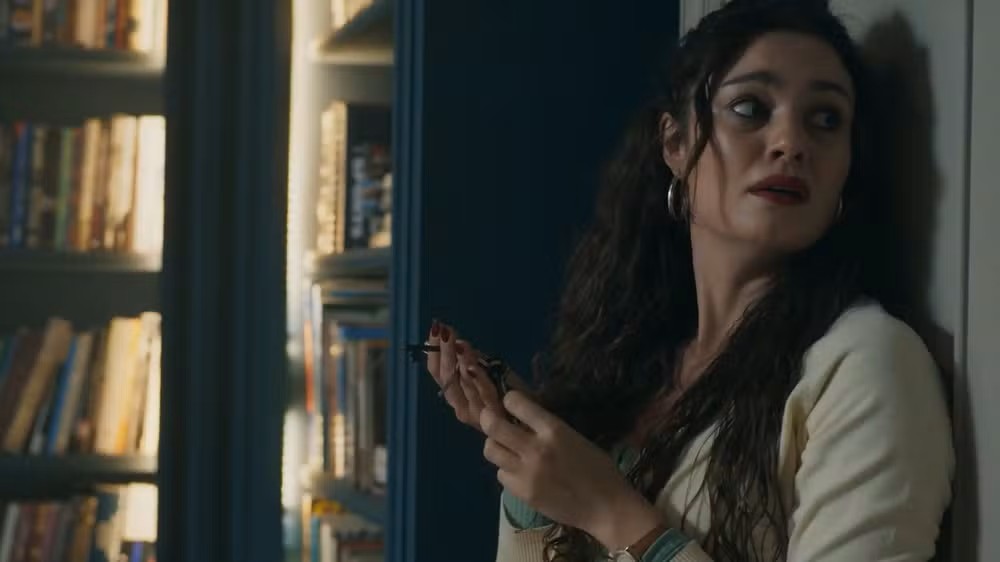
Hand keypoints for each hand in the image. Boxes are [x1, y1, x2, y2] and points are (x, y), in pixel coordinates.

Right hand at [423, 320, 527, 431]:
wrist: (531, 419)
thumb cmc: (506, 392)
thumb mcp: (486, 371)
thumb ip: (470, 358)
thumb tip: (453, 339)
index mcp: (455, 394)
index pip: (437, 372)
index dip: (434, 350)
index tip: (436, 329)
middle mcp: (460, 405)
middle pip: (447, 377)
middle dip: (444, 352)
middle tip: (444, 331)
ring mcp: (476, 412)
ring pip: (463, 384)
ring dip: (459, 361)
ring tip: (457, 343)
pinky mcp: (494, 413)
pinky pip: (484, 392)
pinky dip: (477, 378)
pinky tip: (472, 365)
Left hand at [480, 391, 662, 550]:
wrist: (606, 507)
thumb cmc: (598, 469)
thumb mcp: (575, 437)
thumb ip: (548, 428)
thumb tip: (522, 417)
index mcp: (554, 429)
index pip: (516, 402)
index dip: (509, 400)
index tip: (510, 403)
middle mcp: (535, 448)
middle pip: (492, 425)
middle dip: (488, 418)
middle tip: (491, 419)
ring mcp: (526, 472)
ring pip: (490, 450)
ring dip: (495, 445)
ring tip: (506, 448)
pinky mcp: (522, 492)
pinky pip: (501, 474)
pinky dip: (506, 471)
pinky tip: (519, 472)